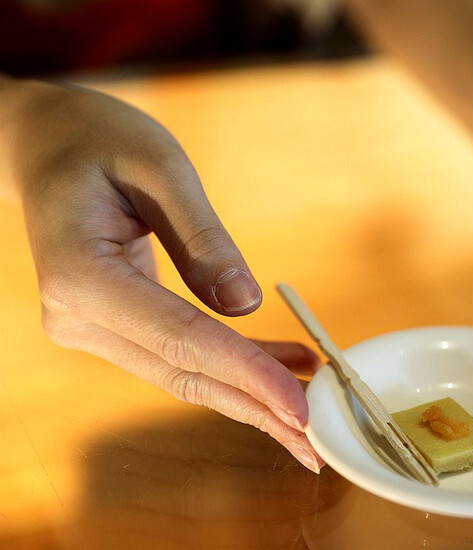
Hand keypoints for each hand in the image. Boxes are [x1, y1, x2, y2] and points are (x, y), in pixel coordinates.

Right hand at [4, 80, 322, 470]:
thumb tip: (245, 304)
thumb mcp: (160, 167)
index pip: (180, 339)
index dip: (245, 373)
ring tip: (313, 405)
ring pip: (184, 373)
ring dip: (249, 392)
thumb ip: (202, 237)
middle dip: (255, 407)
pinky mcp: (111, 325)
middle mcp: (79, 317)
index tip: (299, 405)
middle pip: (183, 373)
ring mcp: (90, 327)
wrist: (48, 144)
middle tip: (316, 441)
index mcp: (82, 276)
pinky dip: (232, 365)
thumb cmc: (100, 140)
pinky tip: (281, 368)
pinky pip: (179, 353)